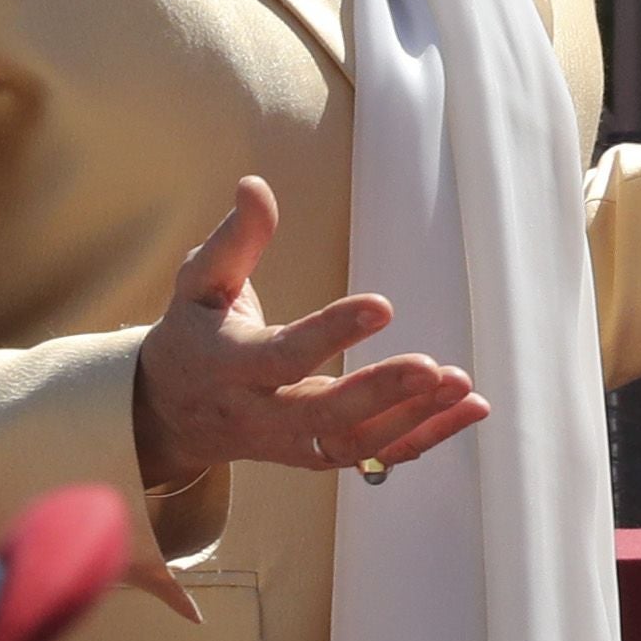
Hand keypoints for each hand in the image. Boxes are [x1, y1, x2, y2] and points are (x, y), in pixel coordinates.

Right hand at [131, 175, 489, 493]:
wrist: (171, 412)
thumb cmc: (194, 331)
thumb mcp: (200, 281)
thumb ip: (234, 239)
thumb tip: (254, 184)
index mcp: (230, 365)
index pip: (284, 355)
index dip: (331, 333)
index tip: (382, 306)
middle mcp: (260, 414)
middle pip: (323, 415)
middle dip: (381, 394)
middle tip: (433, 367)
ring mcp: (290, 443)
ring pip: (354, 444)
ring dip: (414, 420)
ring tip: (462, 386)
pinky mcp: (316, 455)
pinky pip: (373, 456)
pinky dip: (424, 438)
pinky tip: (469, 410)